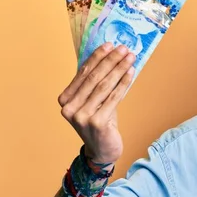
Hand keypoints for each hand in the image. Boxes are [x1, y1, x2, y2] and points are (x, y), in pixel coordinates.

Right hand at [58, 43, 135, 163]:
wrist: (102, 151)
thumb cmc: (100, 122)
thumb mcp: (95, 100)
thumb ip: (96, 83)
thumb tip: (110, 56)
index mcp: (65, 99)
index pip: (83, 72)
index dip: (97, 57)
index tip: (110, 45)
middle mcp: (69, 107)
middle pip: (94, 77)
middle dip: (111, 60)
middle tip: (124, 48)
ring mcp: (81, 116)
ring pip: (104, 86)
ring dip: (119, 69)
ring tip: (130, 57)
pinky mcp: (96, 122)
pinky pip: (113, 98)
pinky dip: (123, 83)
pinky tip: (131, 73)